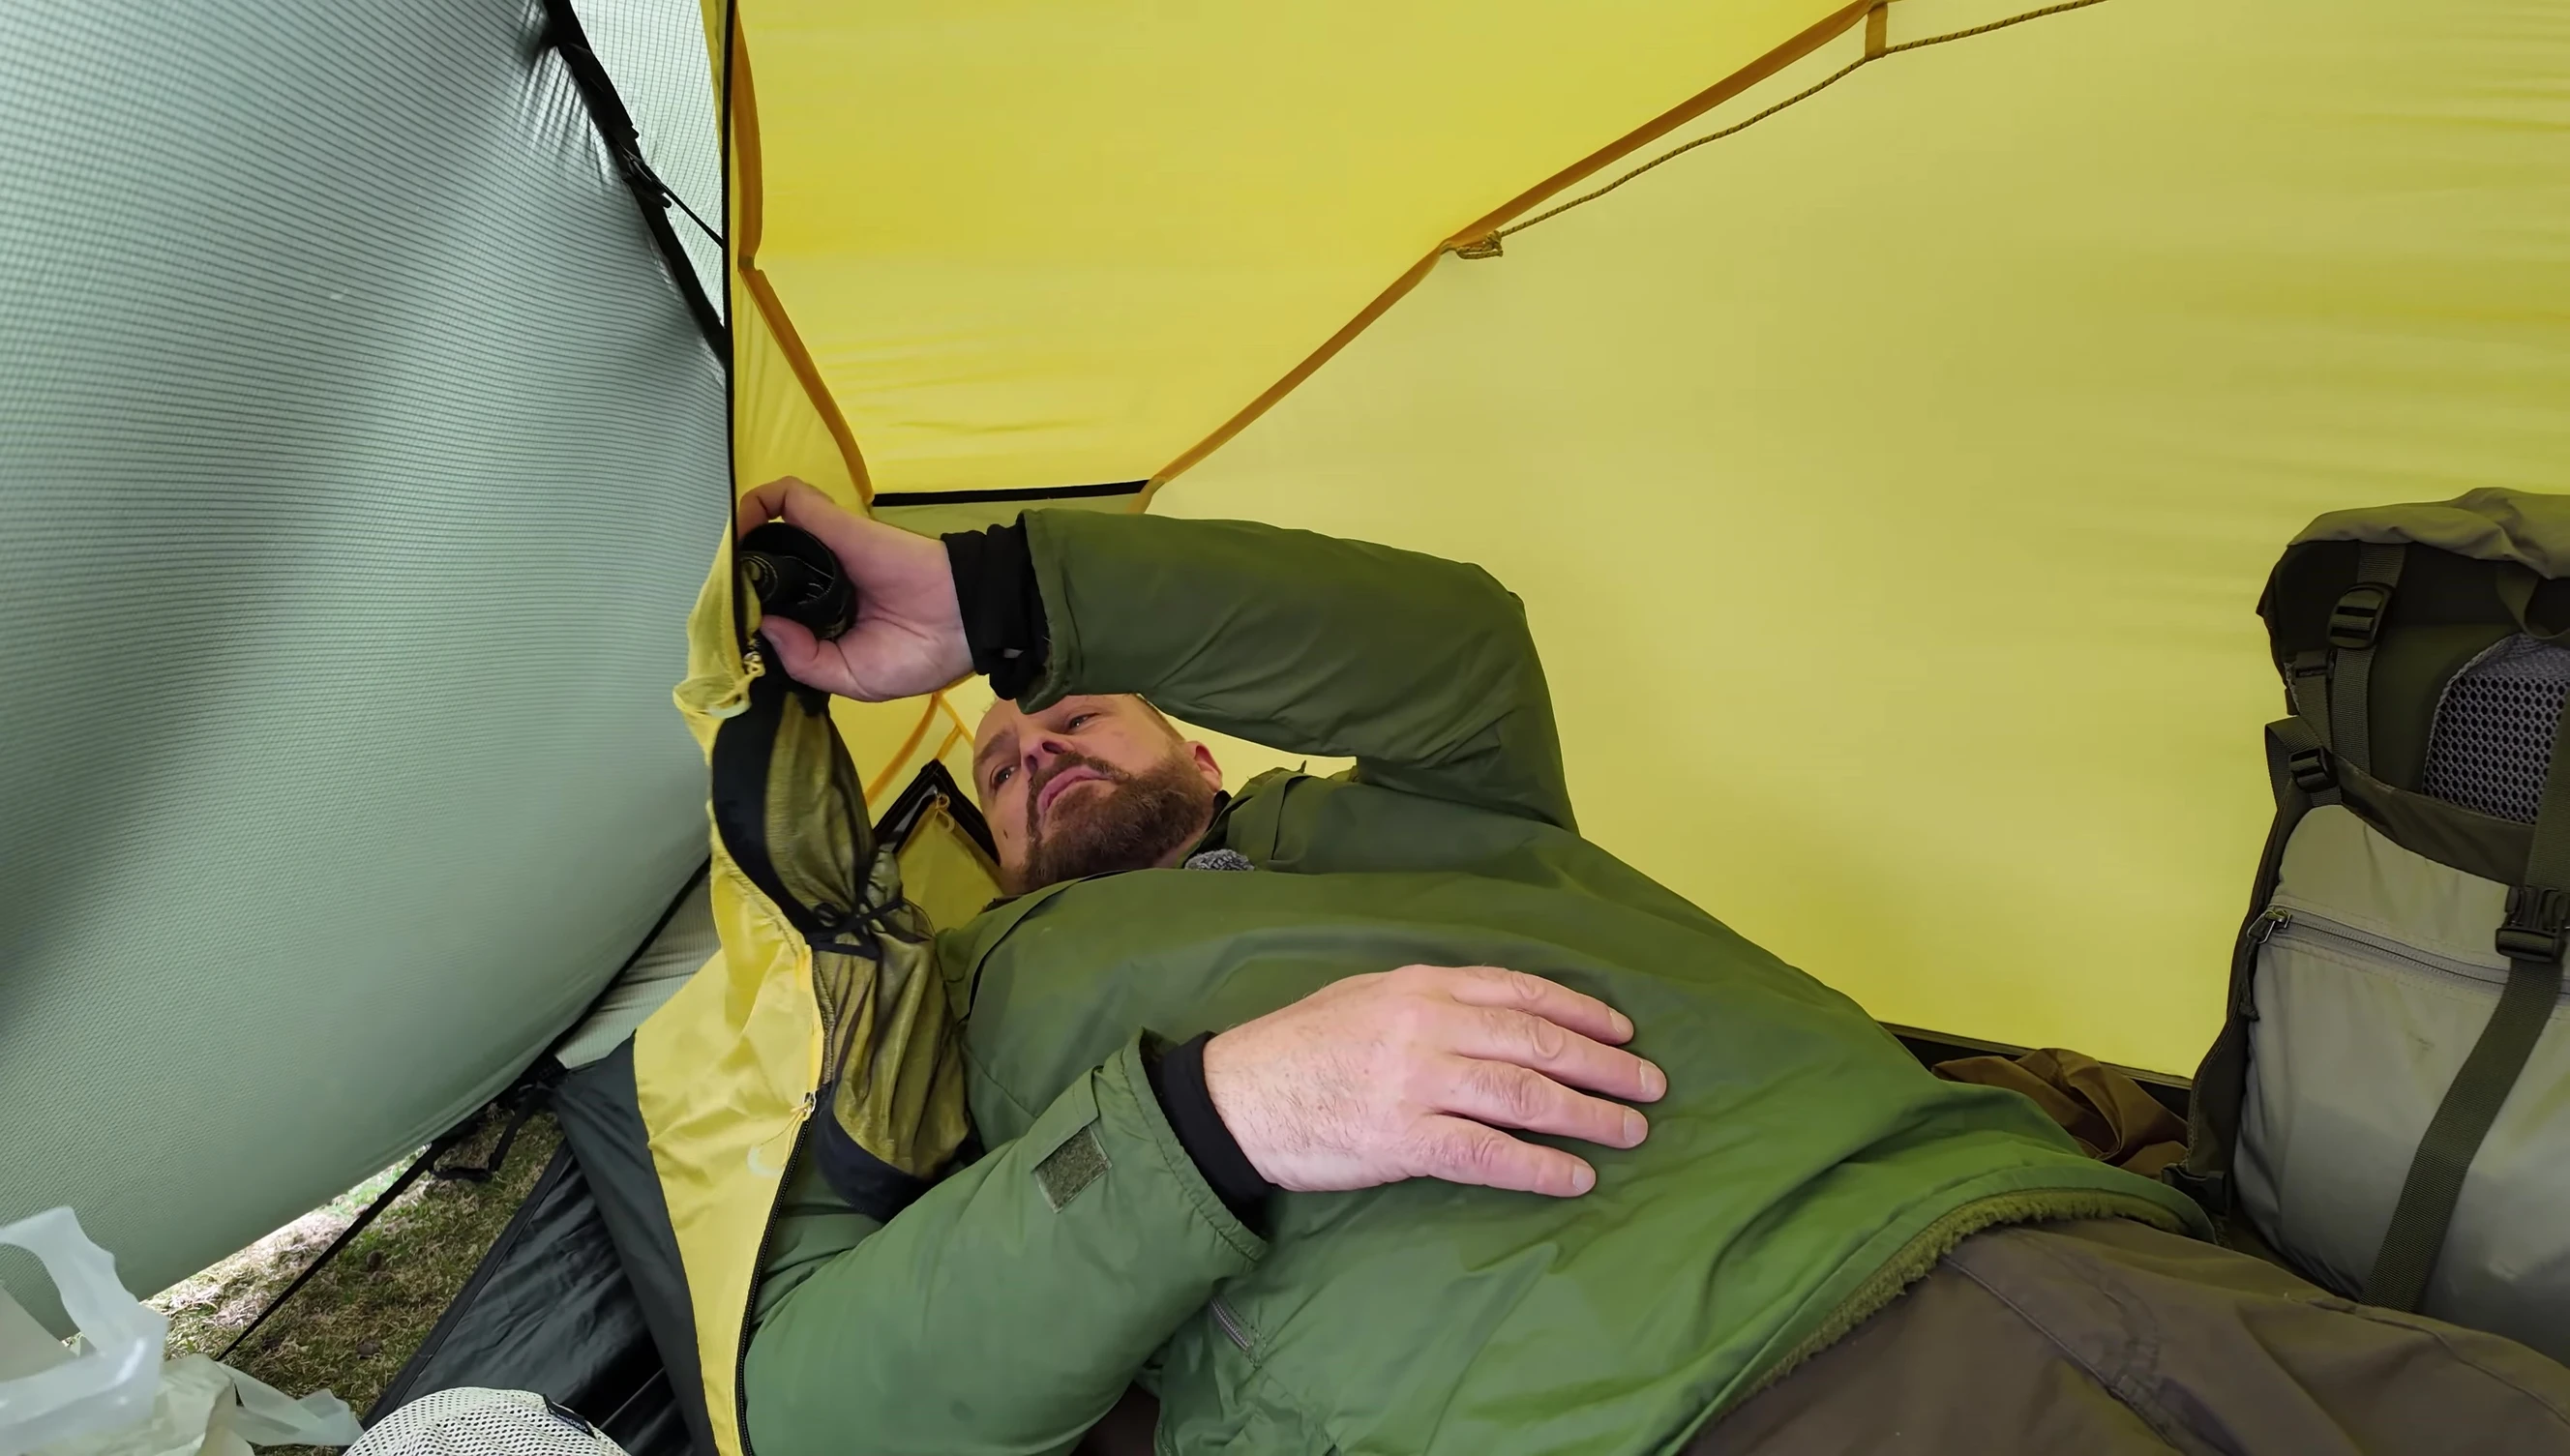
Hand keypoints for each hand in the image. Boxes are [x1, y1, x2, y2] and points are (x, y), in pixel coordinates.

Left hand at [735, 477, 972, 699]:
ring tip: (725, 566)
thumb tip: (763, 626)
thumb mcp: (852, 678)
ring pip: (769, 530)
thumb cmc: (917, 654)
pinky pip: (788, 501)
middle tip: (723, 598)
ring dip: (742, 541)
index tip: (731, 629)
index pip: (775, 608)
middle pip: (766, 568)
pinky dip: (757, 505)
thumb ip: (804, 660)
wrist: (965, 622)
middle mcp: (822, 581)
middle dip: (739, 579)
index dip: (748, 614)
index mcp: (827, 618)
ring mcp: (827, 550)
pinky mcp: (835, 525)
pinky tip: (739, 530)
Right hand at [1201, 965, 1665, 1197]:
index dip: (1581, 1012)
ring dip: (1589, 1115)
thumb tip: (1497, 1017)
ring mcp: (1418, 1082)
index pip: (1521, 991)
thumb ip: (1431, 1000)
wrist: (1236, 1097)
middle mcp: (1429, 1025)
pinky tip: (1576, 1176)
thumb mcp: (1365, 996)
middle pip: (1538, 1042)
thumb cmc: (1299, 1047)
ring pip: (1526, 1096)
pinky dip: (1539, 1166)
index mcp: (1421, 985)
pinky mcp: (1405, 1140)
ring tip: (1630, 1131)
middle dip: (1604, 1065)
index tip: (1623, 1032)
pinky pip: (1488, 1154)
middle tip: (1651, 1086)